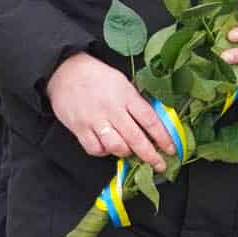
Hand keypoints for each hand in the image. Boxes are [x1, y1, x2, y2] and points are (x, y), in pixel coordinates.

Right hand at [47, 53, 173, 168]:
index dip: (163, 137)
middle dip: (150, 155)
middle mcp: (112, 110)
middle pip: (136, 138)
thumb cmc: (98, 76)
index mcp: (126, 96)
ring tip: (130, 152)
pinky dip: (103, 152)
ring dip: (126, 153)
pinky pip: (95, 149)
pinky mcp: (79, 128)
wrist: (65, 71)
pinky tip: (107, 147)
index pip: (150, 120)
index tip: (172, 149)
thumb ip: (135, 103)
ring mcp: (95, 120)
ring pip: (116, 147)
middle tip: (160, 165)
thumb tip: (152, 124)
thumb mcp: (123, 83)